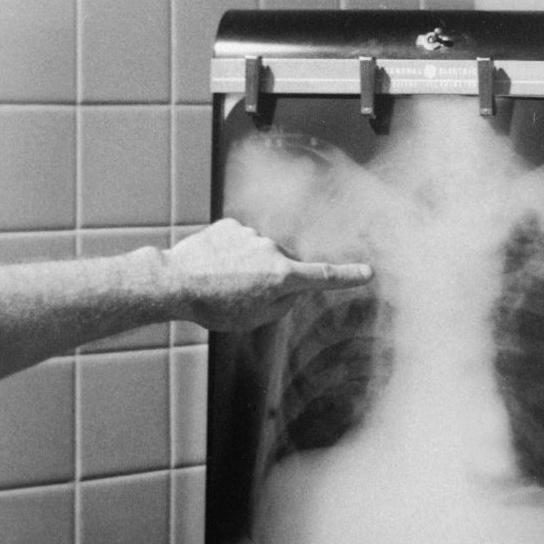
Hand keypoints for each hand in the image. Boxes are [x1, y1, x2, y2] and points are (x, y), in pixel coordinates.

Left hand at [160, 219, 372, 330]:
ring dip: (250, 265)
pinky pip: (242, 240)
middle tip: (244, 296)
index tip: (368, 272)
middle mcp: (272, 250)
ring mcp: (251, 234)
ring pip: (262, 252)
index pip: (324, 276)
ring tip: (222, 281)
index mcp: (282, 277)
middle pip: (286, 266)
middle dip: (274, 278)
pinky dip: (233, 252)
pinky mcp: (231, 225)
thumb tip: (294, 289)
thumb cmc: (214, 306)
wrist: (176, 281)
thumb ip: (282, 304)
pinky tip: (215, 265)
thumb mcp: (254, 318)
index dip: (348, 276)